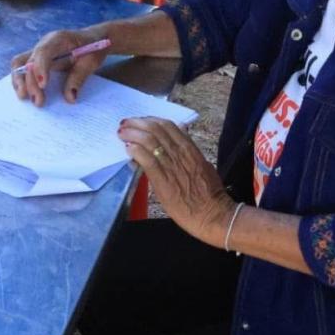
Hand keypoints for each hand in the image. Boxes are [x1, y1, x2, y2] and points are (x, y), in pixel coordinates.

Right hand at [10, 28, 106, 107]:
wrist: (95, 39)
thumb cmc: (94, 47)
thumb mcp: (92, 61)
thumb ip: (79, 77)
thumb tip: (69, 98)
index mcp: (59, 39)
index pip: (43, 52)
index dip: (40, 68)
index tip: (43, 86)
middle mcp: (44, 43)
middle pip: (28, 60)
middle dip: (30, 82)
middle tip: (38, 101)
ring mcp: (39, 51)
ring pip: (20, 63)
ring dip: (19, 81)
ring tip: (24, 98)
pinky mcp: (38, 59)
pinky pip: (23, 68)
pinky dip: (22, 81)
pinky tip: (25, 93)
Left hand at [118, 117, 232, 246]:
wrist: (213, 214)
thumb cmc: (210, 193)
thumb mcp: (202, 164)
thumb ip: (189, 149)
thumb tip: (180, 133)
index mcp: (190, 149)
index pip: (168, 125)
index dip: (150, 120)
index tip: (140, 121)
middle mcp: (180, 153)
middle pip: (155, 129)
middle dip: (137, 123)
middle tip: (125, 124)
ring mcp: (171, 166)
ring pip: (149, 140)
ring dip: (132, 134)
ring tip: (122, 133)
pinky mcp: (163, 180)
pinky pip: (147, 160)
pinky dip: (136, 151)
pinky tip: (128, 149)